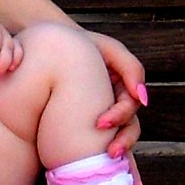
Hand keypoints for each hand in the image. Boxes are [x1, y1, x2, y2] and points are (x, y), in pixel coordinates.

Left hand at [86, 29, 144, 183]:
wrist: (55, 42)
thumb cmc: (81, 42)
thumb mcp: (105, 46)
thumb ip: (129, 66)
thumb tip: (141, 97)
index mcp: (122, 83)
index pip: (130, 104)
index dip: (120, 115)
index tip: (102, 122)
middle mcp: (116, 97)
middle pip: (128, 124)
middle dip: (122, 138)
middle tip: (109, 148)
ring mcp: (105, 106)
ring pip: (121, 132)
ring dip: (119, 144)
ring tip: (108, 154)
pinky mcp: (90, 115)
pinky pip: (101, 134)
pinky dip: (102, 145)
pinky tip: (96, 155)